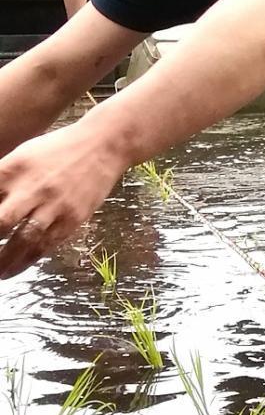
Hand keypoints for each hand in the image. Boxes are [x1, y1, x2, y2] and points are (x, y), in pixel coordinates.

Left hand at [0, 125, 125, 277]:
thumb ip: (3, 178)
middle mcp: (32, 187)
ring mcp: (54, 204)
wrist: (103, 146)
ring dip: (6, 260)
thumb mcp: (23, 154)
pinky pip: (47, 244)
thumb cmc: (58, 149)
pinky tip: (15, 268)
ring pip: (23, 241)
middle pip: (1, 222)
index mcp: (14, 168)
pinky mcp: (73, 217)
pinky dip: (28, 260)